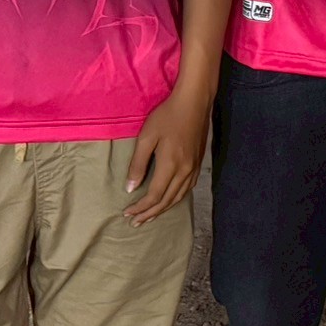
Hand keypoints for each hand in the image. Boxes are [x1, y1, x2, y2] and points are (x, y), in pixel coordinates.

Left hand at [126, 82, 211, 222]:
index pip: (154, 195)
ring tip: (150, 216)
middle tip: (135, 222)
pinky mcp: (198, 163)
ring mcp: (194, 168)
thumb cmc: (167, 116)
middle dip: (150, 213)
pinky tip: (169, 200)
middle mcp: (184, 171)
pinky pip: (187, 189)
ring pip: (178, 197)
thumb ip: (138, 164)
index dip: (140, 207)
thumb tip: (131, 188)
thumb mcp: (147, 137)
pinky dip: (176, 199)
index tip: (127, 213)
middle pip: (167, 201)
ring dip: (163, 209)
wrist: (194, 103)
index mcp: (170, 166)